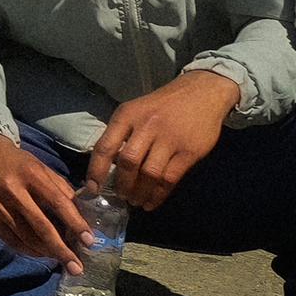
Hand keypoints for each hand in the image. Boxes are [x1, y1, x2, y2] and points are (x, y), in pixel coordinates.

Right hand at [0, 134, 93, 266]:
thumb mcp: (42, 168)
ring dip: (46, 252)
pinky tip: (40, 252)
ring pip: (25, 237)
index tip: (88, 241)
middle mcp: (13, 190)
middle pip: (40, 226)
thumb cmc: (19, 163)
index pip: (58, 202)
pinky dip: (28, 250)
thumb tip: (81, 216)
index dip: (75, 223)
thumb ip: (61, 189)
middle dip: (61, 249)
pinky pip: (11, 240)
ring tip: (61, 259)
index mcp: (31, 174)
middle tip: (76, 267)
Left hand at [86, 70, 239, 212]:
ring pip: (149, 174)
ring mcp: (169, 139)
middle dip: (122, 185)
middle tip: (122, 197)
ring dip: (140, 193)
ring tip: (136, 201)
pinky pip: (169, 179)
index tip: (92, 189)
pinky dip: (158, 195)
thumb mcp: (137, 109)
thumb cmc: (163, 105)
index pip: (105, 146)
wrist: (202, 92)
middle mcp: (147, 126)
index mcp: (128, 115)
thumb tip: (107, 168)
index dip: (96, 171)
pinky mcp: (189, 151)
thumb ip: (122, 134)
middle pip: (128, 162)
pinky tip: (151, 202)